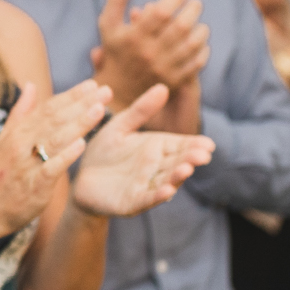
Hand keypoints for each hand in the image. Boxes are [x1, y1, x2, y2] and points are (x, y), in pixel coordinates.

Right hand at [0, 80, 110, 240]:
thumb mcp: (4, 140)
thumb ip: (20, 113)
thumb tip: (31, 85)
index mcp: (18, 132)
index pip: (48, 108)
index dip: (71, 96)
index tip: (92, 84)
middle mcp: (22, 144)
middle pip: (55, 119)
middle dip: (82, 104)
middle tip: (106, 90)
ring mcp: (27, 165)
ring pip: (55, 139)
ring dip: (79, 123)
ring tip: (100, 109)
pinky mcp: (33, 187)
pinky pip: (51, 169)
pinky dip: (65, 156)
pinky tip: (82, 144)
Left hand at [71, 84, 216, 217]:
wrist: (81, 177)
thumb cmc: (104, 151)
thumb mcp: (121, 126)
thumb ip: (140, 110)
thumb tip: (163, 87)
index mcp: (157, 148)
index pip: (180, 146)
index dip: (194, 146)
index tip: (209, 144)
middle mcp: (156, 168)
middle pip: (176, 163)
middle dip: (190, 160)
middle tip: (203, 155)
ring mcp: (145, 186)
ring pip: (166, 181)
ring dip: (177, 177)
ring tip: (186, 169)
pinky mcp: (131, 202)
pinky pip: (146, 199)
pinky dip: (157, 196)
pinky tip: (167, 191)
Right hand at [91, 0, 210, 107]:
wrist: (118, 90)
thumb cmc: (116, 51)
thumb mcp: (108, 24)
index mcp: (133, 37)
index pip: (162, 12)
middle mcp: (149, 53)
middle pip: (181, 26)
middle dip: (193, 9)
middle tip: (196, 3)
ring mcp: (164, 69)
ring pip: (193, 44)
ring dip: (201, 29)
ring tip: (200, 23)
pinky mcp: (174, 81)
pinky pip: (197, 63)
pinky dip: (203, 50)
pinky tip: (200, 43)